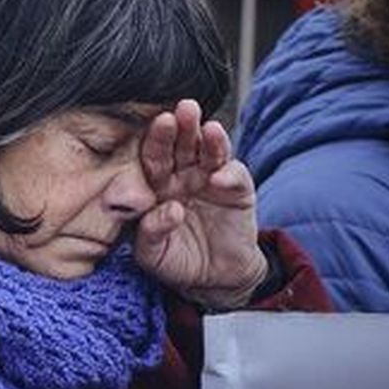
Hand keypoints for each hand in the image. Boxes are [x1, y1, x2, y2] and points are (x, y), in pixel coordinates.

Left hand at [133, 100, 266, 308]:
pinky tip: (220, 177)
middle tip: (184, 110)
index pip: (153, 157)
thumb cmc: (175, 260)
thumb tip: (168, 210)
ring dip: (210, 139)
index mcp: (157, 184)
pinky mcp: (237, 191)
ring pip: (210, 153)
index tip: (158, 124)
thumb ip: (151, 232)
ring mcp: (211, 180)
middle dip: (183, 127)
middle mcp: (183, 176)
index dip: (155, 141)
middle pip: (182, 146)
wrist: (213, 278)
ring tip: (210, 128)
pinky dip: (228, 175)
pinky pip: (234, 177)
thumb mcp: (153, 254)